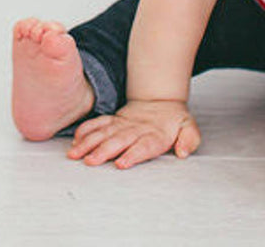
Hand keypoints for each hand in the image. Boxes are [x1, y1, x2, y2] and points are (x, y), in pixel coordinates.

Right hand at [67, 99, 200, 169]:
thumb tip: (182, 152)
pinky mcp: (114, 120)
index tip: (121, 163)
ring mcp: (123, 123)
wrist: (161, 100)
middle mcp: (136, 129)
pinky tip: (75, 139)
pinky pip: (98, 123)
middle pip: (119, 140)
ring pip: (104, 132)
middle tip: (90, 161)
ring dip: (88, 142)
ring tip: (75, 153)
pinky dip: (86, 130)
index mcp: (155, 134)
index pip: (144, 145)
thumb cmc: (174, 121)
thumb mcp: (189, 128)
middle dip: (103, 151)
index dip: (133, 154)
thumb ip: (189, 140)